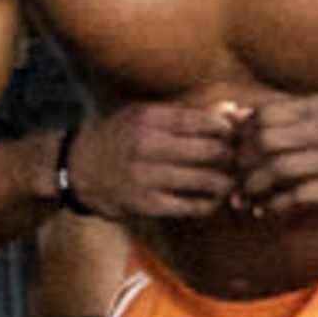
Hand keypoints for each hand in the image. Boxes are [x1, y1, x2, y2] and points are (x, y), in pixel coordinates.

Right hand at [66, 96, 259, 232]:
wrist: (75, 168)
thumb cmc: (119, 137)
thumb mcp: (146, 116)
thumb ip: (190, 114)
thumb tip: (234, 110)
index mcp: (150, 118)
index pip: (205, 121)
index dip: (229, 130)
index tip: (236, 135)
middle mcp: (148, 145)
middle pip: (212, 151)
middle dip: (234, 157)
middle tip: (242, 161)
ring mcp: (147, 177)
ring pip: (207, 180)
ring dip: (227, 183)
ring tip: (232, 181)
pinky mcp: (147, 204)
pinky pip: (192, 206)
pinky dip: (208, 204)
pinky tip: (211, 200)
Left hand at [220, 92, 317, 228]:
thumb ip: (287, 113)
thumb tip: (236, 115)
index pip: (264, 115)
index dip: (243, 135)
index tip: (236, 150)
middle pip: (265, 142)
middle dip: (242, 162)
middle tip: (234, 176)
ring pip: (277, 170)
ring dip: (254, 187)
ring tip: (245, 197)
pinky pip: (297, 197)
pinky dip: (275, 206)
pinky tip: (266, 210)